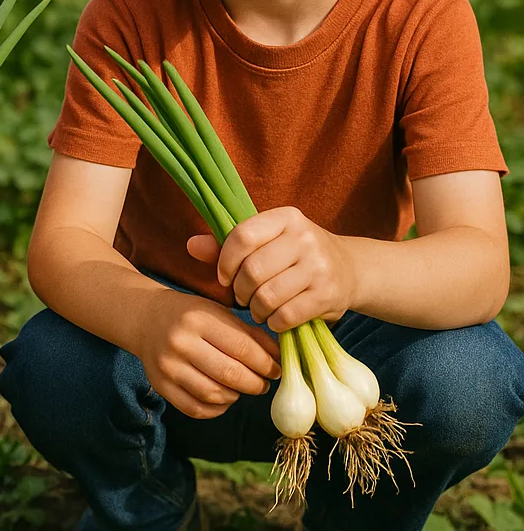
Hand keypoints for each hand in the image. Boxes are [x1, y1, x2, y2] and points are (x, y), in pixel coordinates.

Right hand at [136, 288, 280, 419]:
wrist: (146, 318)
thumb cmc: (190, 315)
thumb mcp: (218, 313)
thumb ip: (249, 335)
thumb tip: (280, 358)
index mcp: (198, 319)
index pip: (243, 348)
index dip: (266, 364)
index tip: (276, 370)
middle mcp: (180, 342)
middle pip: (230, 374)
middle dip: (256, 384)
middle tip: (264, 383)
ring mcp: (168, 366)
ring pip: (214, 395)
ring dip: (237, 396)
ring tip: (242, 387)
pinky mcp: (161, 386)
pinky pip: (197, 409)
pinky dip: (217, 408)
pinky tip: (224, 397)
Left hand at [188, 206, 355, 329]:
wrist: (348, 269)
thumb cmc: (293, 254)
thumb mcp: (265, 241)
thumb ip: (227, 244)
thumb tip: (190, 245)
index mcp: (286, 217)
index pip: (242, 235)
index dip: (225, 260)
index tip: (224, 276)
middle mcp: (305, 237)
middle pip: (253, 269)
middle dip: (240, 290)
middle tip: (241, 297)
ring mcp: (319, 266)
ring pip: (268, 295)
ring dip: (255, 308)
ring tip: (257, 308)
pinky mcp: (328, 295)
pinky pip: (286, 315)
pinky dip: (273, 321)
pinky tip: (274, 318)